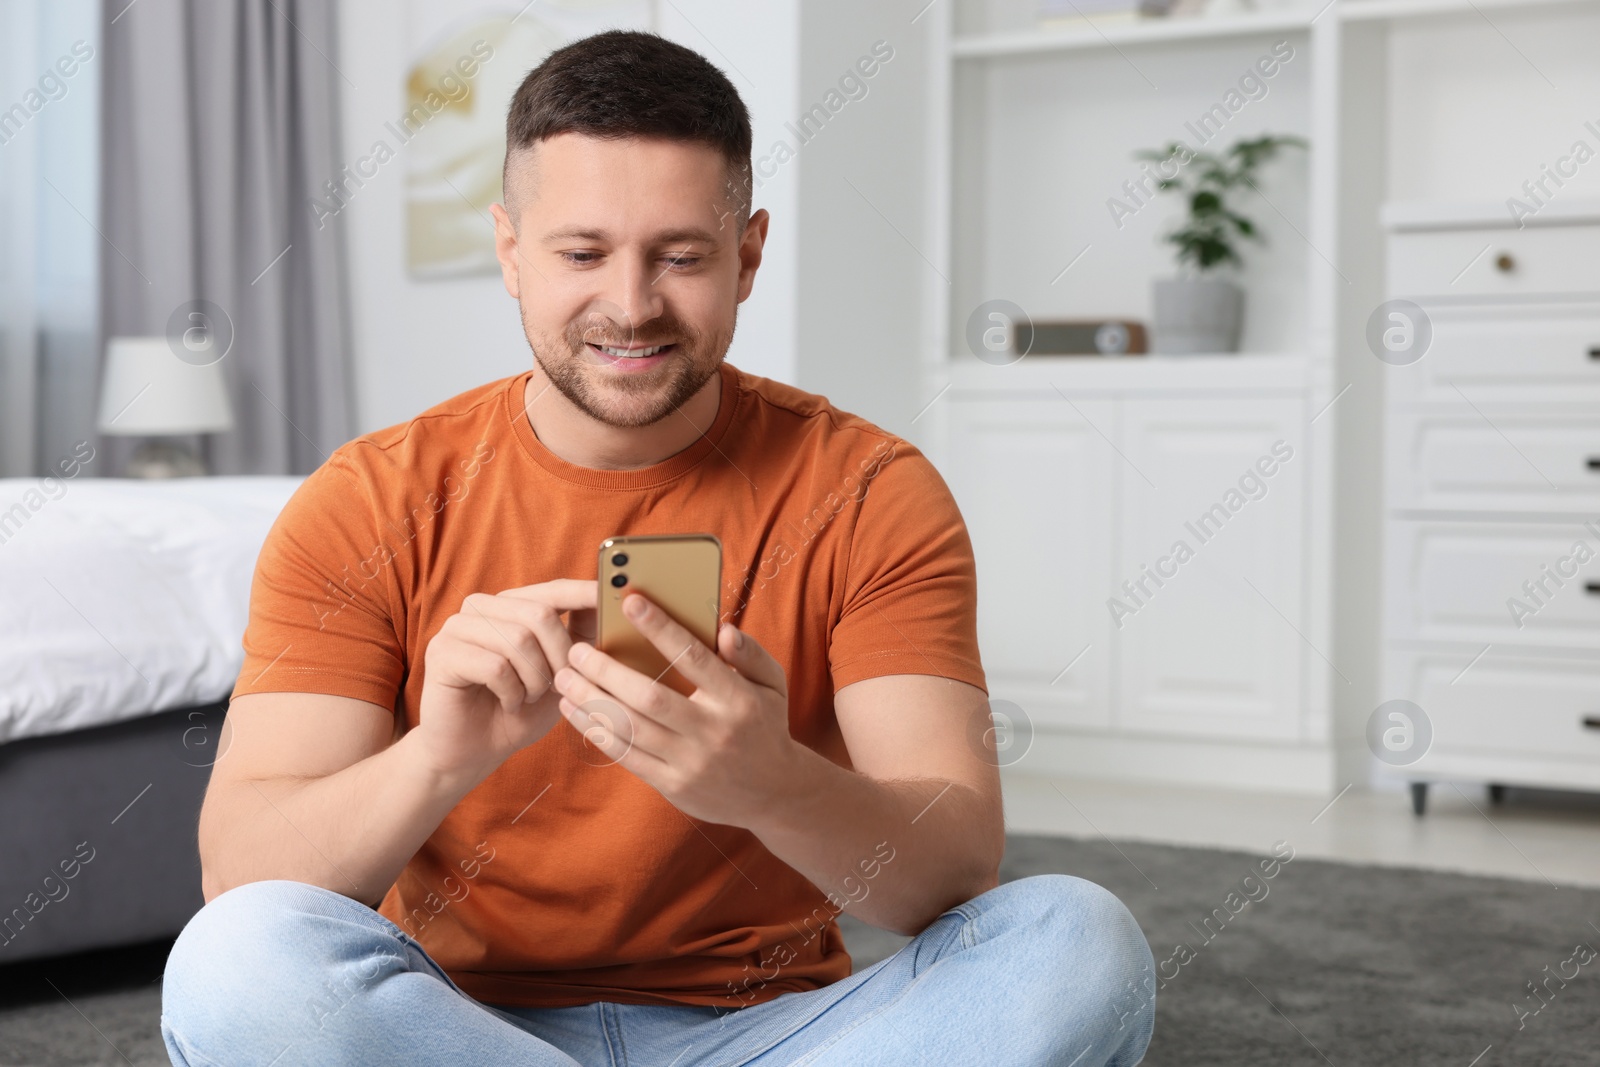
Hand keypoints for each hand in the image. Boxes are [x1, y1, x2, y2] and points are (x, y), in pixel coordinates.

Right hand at [416, 579, 596, 782]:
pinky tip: (508, 703)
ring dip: (535, 679)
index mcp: (510, 605)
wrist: (473, 753)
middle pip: (539, 614)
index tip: (614, 596)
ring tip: (528, 697)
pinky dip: (511, 692)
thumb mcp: (559, 674)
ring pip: (519, 639)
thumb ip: (579, 638)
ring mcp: (457, 627)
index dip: (584, 593)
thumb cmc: (520, 711)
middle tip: (555, 686)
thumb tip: (606, 604)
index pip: (554, 589)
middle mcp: (481, 607)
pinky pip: (495, 666)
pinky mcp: (441, 653)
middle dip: (559, 657)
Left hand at [551, 592, 796, 827]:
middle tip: (576, 650)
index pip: (693, 657)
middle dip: (607, 671)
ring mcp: (692, 762)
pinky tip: (577, 713)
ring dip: (591, 702)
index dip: (660, 628)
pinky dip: (599, 733)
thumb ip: (751, 654)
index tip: (630, 602)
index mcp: (737, 698)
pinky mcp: (674, 786)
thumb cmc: (765, 726)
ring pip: (631, 728)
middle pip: (649, 696)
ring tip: (564, 679)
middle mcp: (713, 731)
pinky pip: (628, 757)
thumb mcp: (773, 685)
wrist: (774, 794)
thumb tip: (723, 630)